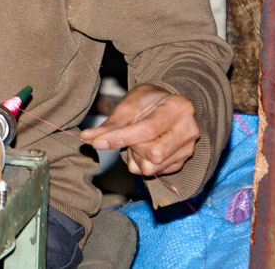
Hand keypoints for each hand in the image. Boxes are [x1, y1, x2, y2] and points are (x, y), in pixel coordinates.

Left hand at [78, 84, 197, 176]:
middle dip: (133, 147)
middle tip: (128, 134)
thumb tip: (86, 138)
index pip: (147, 130)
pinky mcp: (182, 162)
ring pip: (152, 168)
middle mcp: (188, 130)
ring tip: (136, 142)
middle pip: (153, 153)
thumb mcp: (130, 105)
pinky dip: (143, 163)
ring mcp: (188, 148)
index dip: (120, 138)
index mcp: (178, 108)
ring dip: (136, 158)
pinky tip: (144, 149)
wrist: (167, 104)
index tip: (97, 142)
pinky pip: (155, 173)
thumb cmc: (149, 101)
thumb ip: (110, 124)